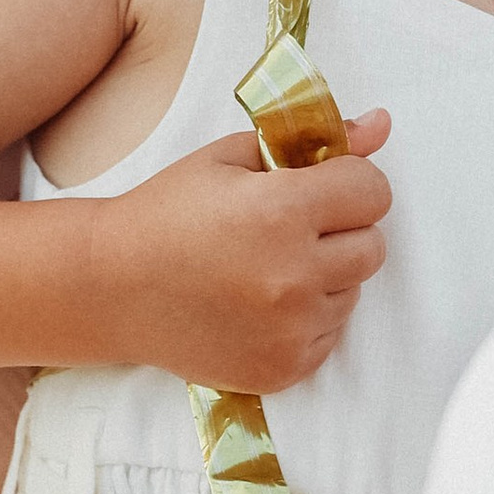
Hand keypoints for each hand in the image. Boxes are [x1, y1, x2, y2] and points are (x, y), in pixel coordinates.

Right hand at [95, 110, 391, 394]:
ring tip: (267, 266)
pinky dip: (307, 318)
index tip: (320, 186)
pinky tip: (260, 303)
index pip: (372, 191)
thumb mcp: (232, 159)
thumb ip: (312, 143)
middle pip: (373, 246)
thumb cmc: (169, 212)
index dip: (349, 182)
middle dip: (341, 229)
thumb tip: (381, 125)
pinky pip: (330, 334)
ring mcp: (290, 329)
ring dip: (325, 276)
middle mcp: (294, 276)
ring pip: (353, 291)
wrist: (111, 288)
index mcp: (282, 211)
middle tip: (288, 228)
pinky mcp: (284, 368)